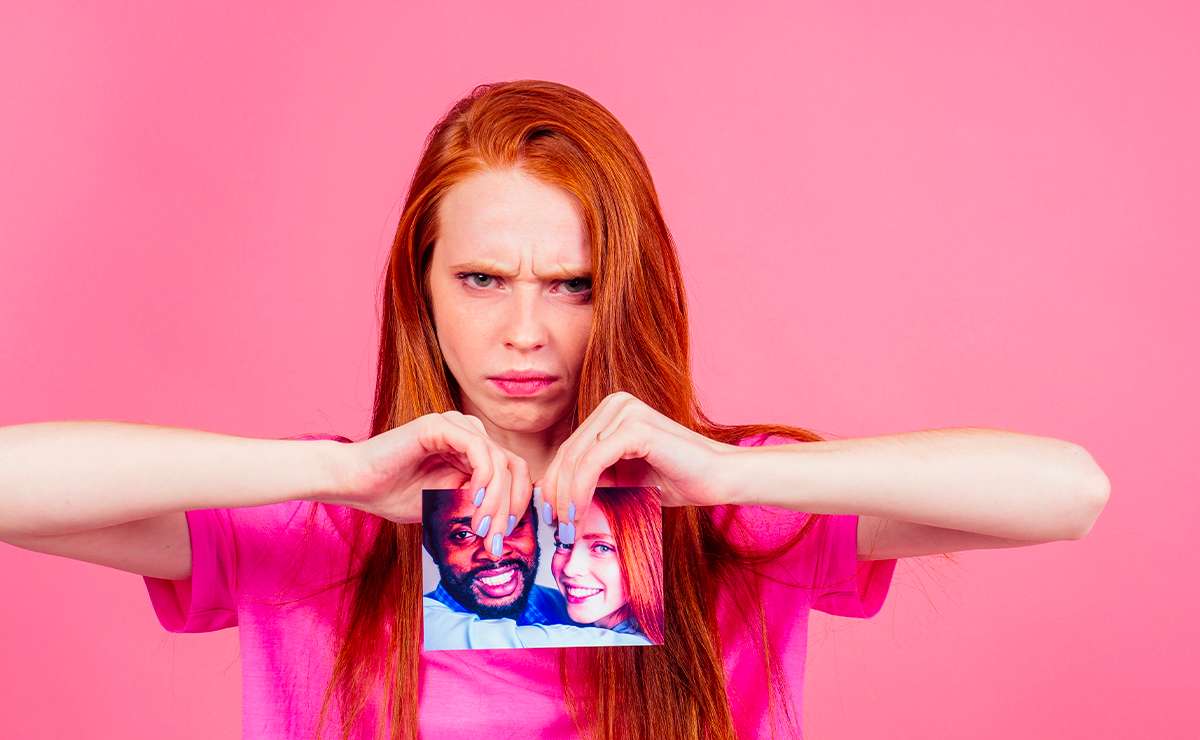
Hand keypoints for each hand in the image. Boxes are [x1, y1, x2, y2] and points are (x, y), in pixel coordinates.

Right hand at [324, 412, 531, 542]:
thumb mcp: (447, 506)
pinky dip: (484, 477)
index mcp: (473, 451)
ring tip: (482, 527)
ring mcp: (455, 426)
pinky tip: (476, 501)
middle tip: (496, 540)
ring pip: (499, 460)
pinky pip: (477, 448)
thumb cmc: (394, 494)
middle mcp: (468, 434)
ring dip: (497, 499)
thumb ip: (477, 507)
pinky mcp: (439, 425)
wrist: (354, 484)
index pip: (513, 473)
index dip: (517, 505)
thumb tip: (509, 527)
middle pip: (512, 467)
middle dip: (510, 508)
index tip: (505, 538)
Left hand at [532, 391, 736, 541]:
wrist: (718, 479)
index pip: (569, 449)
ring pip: (577, 458)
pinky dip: (580, 490)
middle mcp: (615, 404)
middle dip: (556, 494)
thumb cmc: (675, 481)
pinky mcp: (634, 427)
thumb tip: (553, 501)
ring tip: (566, 526)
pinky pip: (593, 461)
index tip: (550, 517)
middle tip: (555, 526)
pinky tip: (578, 514)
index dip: (554, 485)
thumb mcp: (622, 481)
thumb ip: (592, 481)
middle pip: (568, 452)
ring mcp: (625, 411)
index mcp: (611, 411)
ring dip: (566, 497)